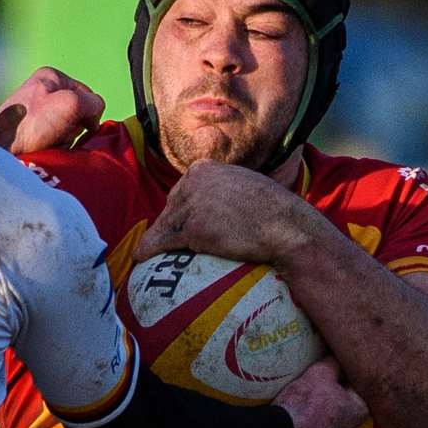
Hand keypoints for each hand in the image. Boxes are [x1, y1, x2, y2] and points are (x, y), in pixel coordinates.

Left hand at [0, 67, 103, 153]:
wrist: (0, 149)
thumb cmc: (31, 124)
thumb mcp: (70, 104)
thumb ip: (93, 103)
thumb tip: (93, 118)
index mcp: (52, 76)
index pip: (89, 95)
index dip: (90, 114)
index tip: (79, 125)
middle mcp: (43, 90)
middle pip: (79, 113)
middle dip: (74, 128)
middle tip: (59, 134)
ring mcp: (36, 110)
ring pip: (68, 128)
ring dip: (65, 139)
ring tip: (49, 142)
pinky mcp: (30, 130)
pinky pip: (55, 139)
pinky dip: (55, 146)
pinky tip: (43, 148)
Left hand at [133, 160, 317, 263]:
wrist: (286, 226)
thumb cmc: (273, 211)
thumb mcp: (245, 186)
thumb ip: (223, 190)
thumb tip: (212, 207)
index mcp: (204, 169)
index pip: (180, 191)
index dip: (178, 212)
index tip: (178, 226)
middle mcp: (194, 182)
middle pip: (170, 208)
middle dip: (167, 227)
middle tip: (165, 246)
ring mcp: (193, 205)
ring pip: (164, 226)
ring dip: (156, 242)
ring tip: (145, 256)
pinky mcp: (194, 229)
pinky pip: (164, 243)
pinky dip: (150, 251)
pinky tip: (141, 258)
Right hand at [272, 357, 367, 427]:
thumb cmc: (303, 404)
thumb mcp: (319, 374)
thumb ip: (334, 364)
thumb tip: (340, 356)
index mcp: (358, 412)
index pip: (358, 392)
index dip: (345, 382)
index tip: (332, 377)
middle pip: (345, 416)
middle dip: (335, 406)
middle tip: (316, 396)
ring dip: (322, 426)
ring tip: (304, 416)